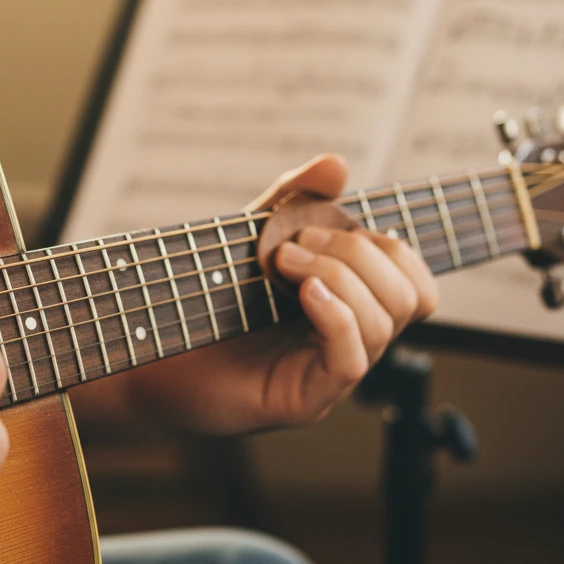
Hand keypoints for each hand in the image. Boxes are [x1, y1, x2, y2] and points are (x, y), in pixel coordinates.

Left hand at [71, 154, 437, 433]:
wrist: (148, 341)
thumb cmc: (204, 295)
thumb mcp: (254, 234)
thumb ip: (294, 199)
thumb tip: (335, 164)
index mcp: (351, 307)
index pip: (415, 283)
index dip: (391, 249)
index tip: (322, 229)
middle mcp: (349, 342)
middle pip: (411, 298)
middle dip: (360, 255)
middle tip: (295, 245)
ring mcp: (328, 375)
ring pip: (384, 325)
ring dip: (339, 276)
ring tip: (282, 262)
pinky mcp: (303, 400)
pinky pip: (350, 361)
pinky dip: (336, 316)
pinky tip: (303, 293)